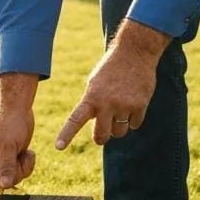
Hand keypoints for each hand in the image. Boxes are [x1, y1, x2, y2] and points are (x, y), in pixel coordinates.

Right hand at [0, 74, 38, 191]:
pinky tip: (29, 151)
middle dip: (14, 174)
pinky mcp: (14, 155)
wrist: (19, 107)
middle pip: (1, 182)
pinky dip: (27, 162)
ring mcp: (4, 158)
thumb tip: (5, 186)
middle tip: (19, 160)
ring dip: (23, 168)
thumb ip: (6, 167)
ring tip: (25, 153)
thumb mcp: (8, 146)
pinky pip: (21, 169)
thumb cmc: (9, 123)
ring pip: (14, 176)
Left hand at [55, 20, 169, 148]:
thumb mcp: (95, 83)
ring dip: (119, 126)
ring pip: (119, 132)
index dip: (67, 134)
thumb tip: (99, 127)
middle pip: (102, 136)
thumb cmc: (111, 69)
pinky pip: (135, 124)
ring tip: (120, 110)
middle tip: (102, 135)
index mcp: (91, 97)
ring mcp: (124, 105)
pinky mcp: (140, 105)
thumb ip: (93, 104)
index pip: (75, 119)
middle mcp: (106, 103)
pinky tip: (133, 103)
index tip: (58, 147)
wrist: (134, 52)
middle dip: (101, 137)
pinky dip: (133, 119)